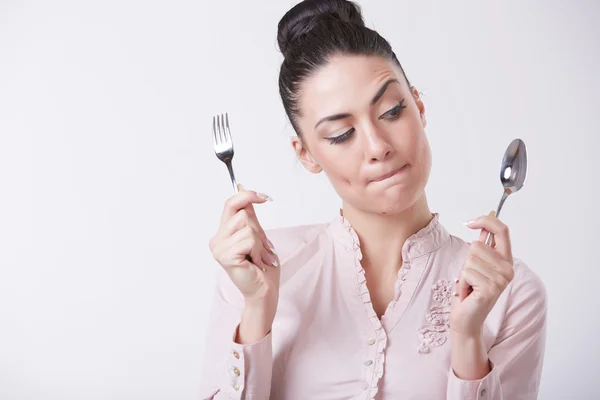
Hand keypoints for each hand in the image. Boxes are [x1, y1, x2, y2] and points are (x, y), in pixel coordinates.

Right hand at [209, 184, 279, 303]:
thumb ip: (250, 217)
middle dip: (259, 230)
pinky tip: (256, 263)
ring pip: (247, 227)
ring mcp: (219, 248)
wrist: (263, 290)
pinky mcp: (225, 256)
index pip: (230, 204)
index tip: (265, 198)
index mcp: (223, 233)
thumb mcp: (257, 235)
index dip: (247, 195)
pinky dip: (258, 251)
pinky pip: (249, 240)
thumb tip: (245, 191)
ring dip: (260, 243)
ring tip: (259, 258)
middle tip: (263, 249)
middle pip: (242, 214)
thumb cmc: (262, 266)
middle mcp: (217, 239)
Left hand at [450, 211, 514, 338]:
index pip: (502, 230)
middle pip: (477, 246)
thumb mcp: (476, 265)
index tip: (469, 222)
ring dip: (463, 274)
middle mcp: (508, 269)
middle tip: (471, 278)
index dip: (486, 220)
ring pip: (470, 259)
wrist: (466, 319)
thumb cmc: (469, 292)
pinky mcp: (491, 288)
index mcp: (506, 260)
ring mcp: (501, 280)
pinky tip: (468, 293)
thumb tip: (481, 225)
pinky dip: (461, 283)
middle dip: (467, 261)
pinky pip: (466, 273)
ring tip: (470, 286)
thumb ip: (482, 247)